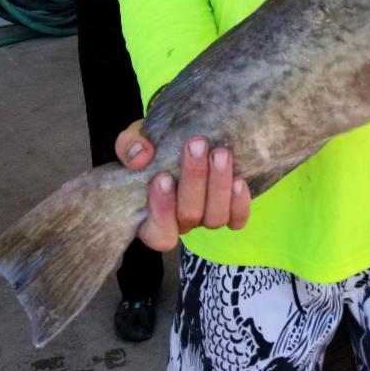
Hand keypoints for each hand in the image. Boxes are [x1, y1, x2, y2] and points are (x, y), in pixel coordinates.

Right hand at [115, 121, 250, 251]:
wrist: (182, 138)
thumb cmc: (153, 145)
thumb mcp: (134, 139)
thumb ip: (129, 146)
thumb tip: (140, 157)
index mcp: (150, 216)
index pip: (157, 232)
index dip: (161, 210)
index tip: (163, 176)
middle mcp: (180, 222)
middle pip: (189, 216)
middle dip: (194, 179)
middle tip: (197, 144)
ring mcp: (205, 218)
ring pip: (215, 218)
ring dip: (218, 185)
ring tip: (220, 153)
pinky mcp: (229, 211)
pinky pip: (238, 220)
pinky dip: (240, 203)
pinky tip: (238, 180)